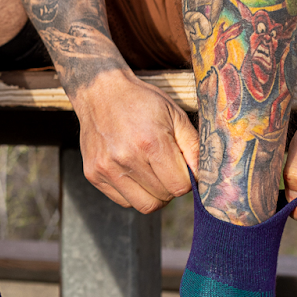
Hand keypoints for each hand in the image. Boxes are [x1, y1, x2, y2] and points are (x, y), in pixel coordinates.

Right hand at [72, 70, 199, 212]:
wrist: (100, 92)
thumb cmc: (142, 102)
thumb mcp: (175, 115)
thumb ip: (193, 148)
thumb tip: (203, 178)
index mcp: (151, 142)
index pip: (180, 186)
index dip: (187, 180)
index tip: (182, 167)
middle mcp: (126, 158)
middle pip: (163, 198)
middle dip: (171, 187)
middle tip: (168, 169)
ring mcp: (107, 169)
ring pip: (144, 205)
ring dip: (154, 194)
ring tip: (152, 173)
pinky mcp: (93, 175)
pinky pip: (124, 201)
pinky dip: (134, 193)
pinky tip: (134, 172)